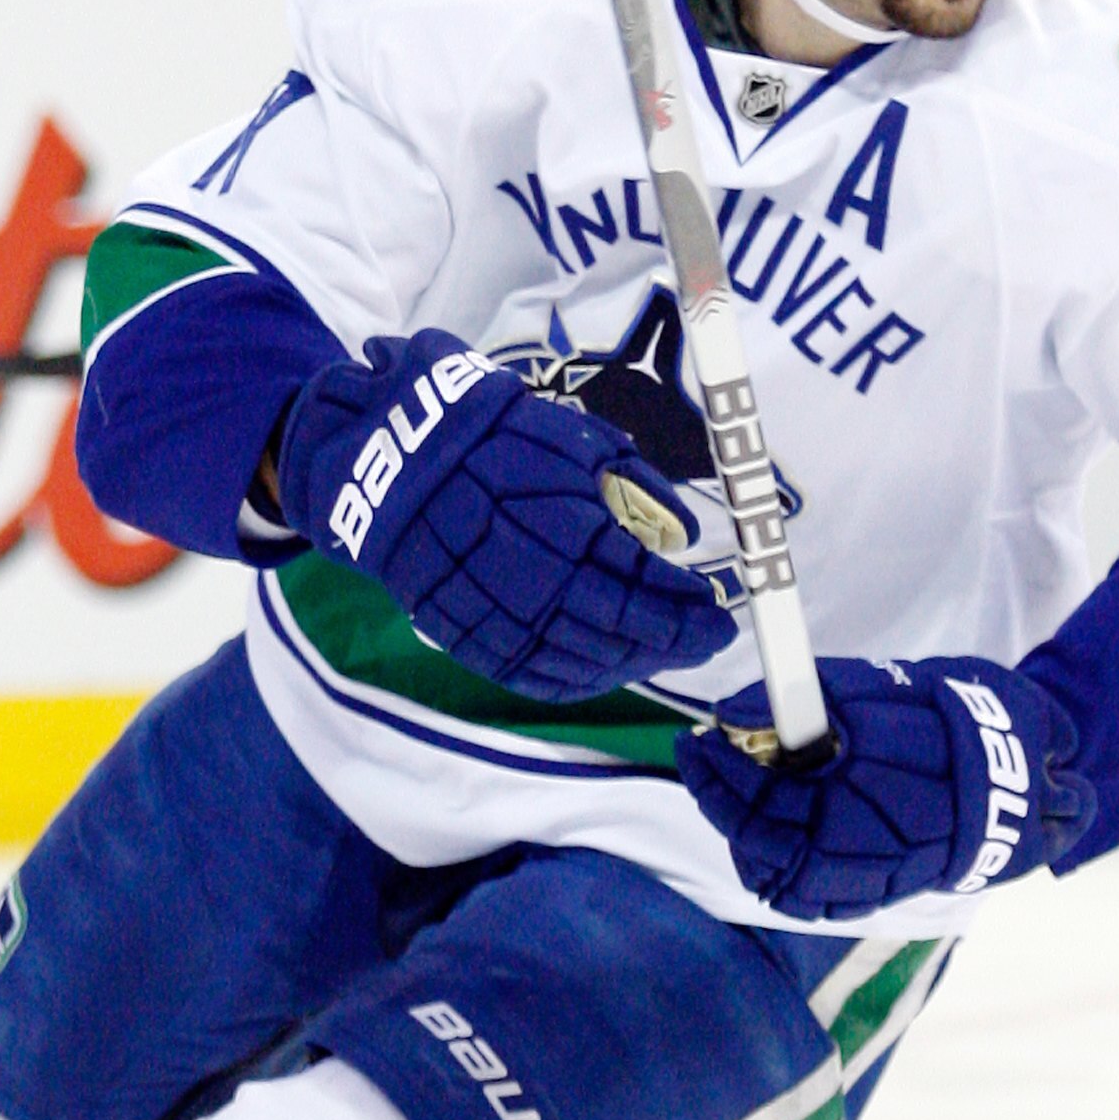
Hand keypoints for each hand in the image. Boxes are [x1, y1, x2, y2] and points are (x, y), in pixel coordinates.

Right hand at [273, 330, 730, 701]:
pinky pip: (532, 676)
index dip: (688, 608)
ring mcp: (498, 616)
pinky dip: (578, 679)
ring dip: (632, 663)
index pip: (644, 586)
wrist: (398, 463)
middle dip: (674, 640)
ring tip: (663, 652)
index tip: (720, 614)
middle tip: (707, 641)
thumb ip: (636, 486)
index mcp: (565, 526)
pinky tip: (606, 669)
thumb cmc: (495, 441)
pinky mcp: (468, 637)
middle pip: (621, 630)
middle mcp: (535, 581)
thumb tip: (684, 533)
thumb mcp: (575, 440)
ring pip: (582, 661)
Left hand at [678, 656, 1093, 921]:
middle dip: (720, 796)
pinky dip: (774, 867)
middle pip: (758, 837)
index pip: (759, 793)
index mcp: (857, 793)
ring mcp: (866, 875)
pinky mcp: (876, 892)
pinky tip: (766, 833)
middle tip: (702, 756)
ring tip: (731, 792)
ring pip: (775, 874)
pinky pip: (806, 896)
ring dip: (743, 835)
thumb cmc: (947, 725)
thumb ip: (808, 694)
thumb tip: (732, 707)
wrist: (1015, 782)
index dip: (716, 769)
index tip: (695, 739)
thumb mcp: (879, 690)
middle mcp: (858, 844)